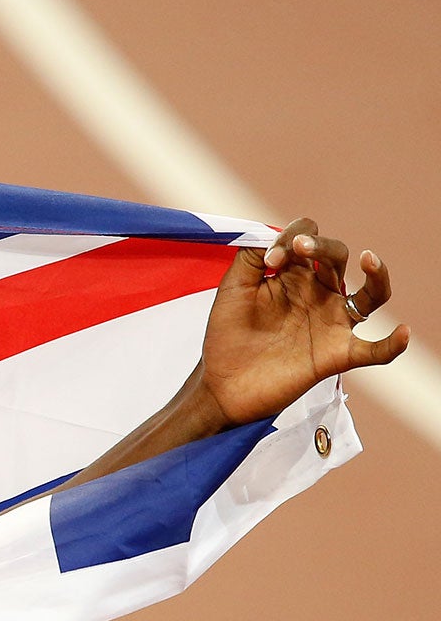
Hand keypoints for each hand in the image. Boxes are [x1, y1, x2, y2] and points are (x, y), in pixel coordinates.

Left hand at [198, 217, 410, 426]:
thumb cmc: (227, 337)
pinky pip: (374, 350)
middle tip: (299, 248)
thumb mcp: (233, 290)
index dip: (294, 238)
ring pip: (372, 294)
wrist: (220, 386)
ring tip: (368, 259)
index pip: (309, 238)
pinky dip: (391, 344)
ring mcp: (330, 323)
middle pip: (338, 256)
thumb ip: (250, 257)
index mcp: (294, 275)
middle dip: (322, 246)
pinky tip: (401, 333)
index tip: (270, 259)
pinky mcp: (335, 355)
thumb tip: (275, 234)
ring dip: (377, 274)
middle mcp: (318, 294)